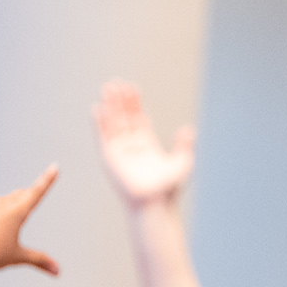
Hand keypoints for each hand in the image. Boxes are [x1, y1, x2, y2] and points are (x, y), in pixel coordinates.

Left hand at [0, 166, 59, 275]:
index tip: (55, 166)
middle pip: (16, 197)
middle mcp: (0, 203)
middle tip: (17, 216)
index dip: (47, 180)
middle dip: (19, 203)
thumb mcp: (18, 257)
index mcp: (17, 212)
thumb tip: (58, 272)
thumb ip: (39, 260)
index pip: (36, 192)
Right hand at [93, 79, 194, 206]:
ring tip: (107, 88)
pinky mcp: (109, 158)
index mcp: (147, 145)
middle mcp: (131, 146)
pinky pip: (103, 137)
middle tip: (117, 82)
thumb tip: (189, 129)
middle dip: (121, 100)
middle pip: (124, 117)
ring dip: (109, 106)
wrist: (154, 204)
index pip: (139, 118)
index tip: (133, 87)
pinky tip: (97, 108)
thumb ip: (184, 145)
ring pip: (113, 123)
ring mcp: (119, 151)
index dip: (135, 103)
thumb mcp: (182, 163)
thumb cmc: (168, 189)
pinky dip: (99, 123)